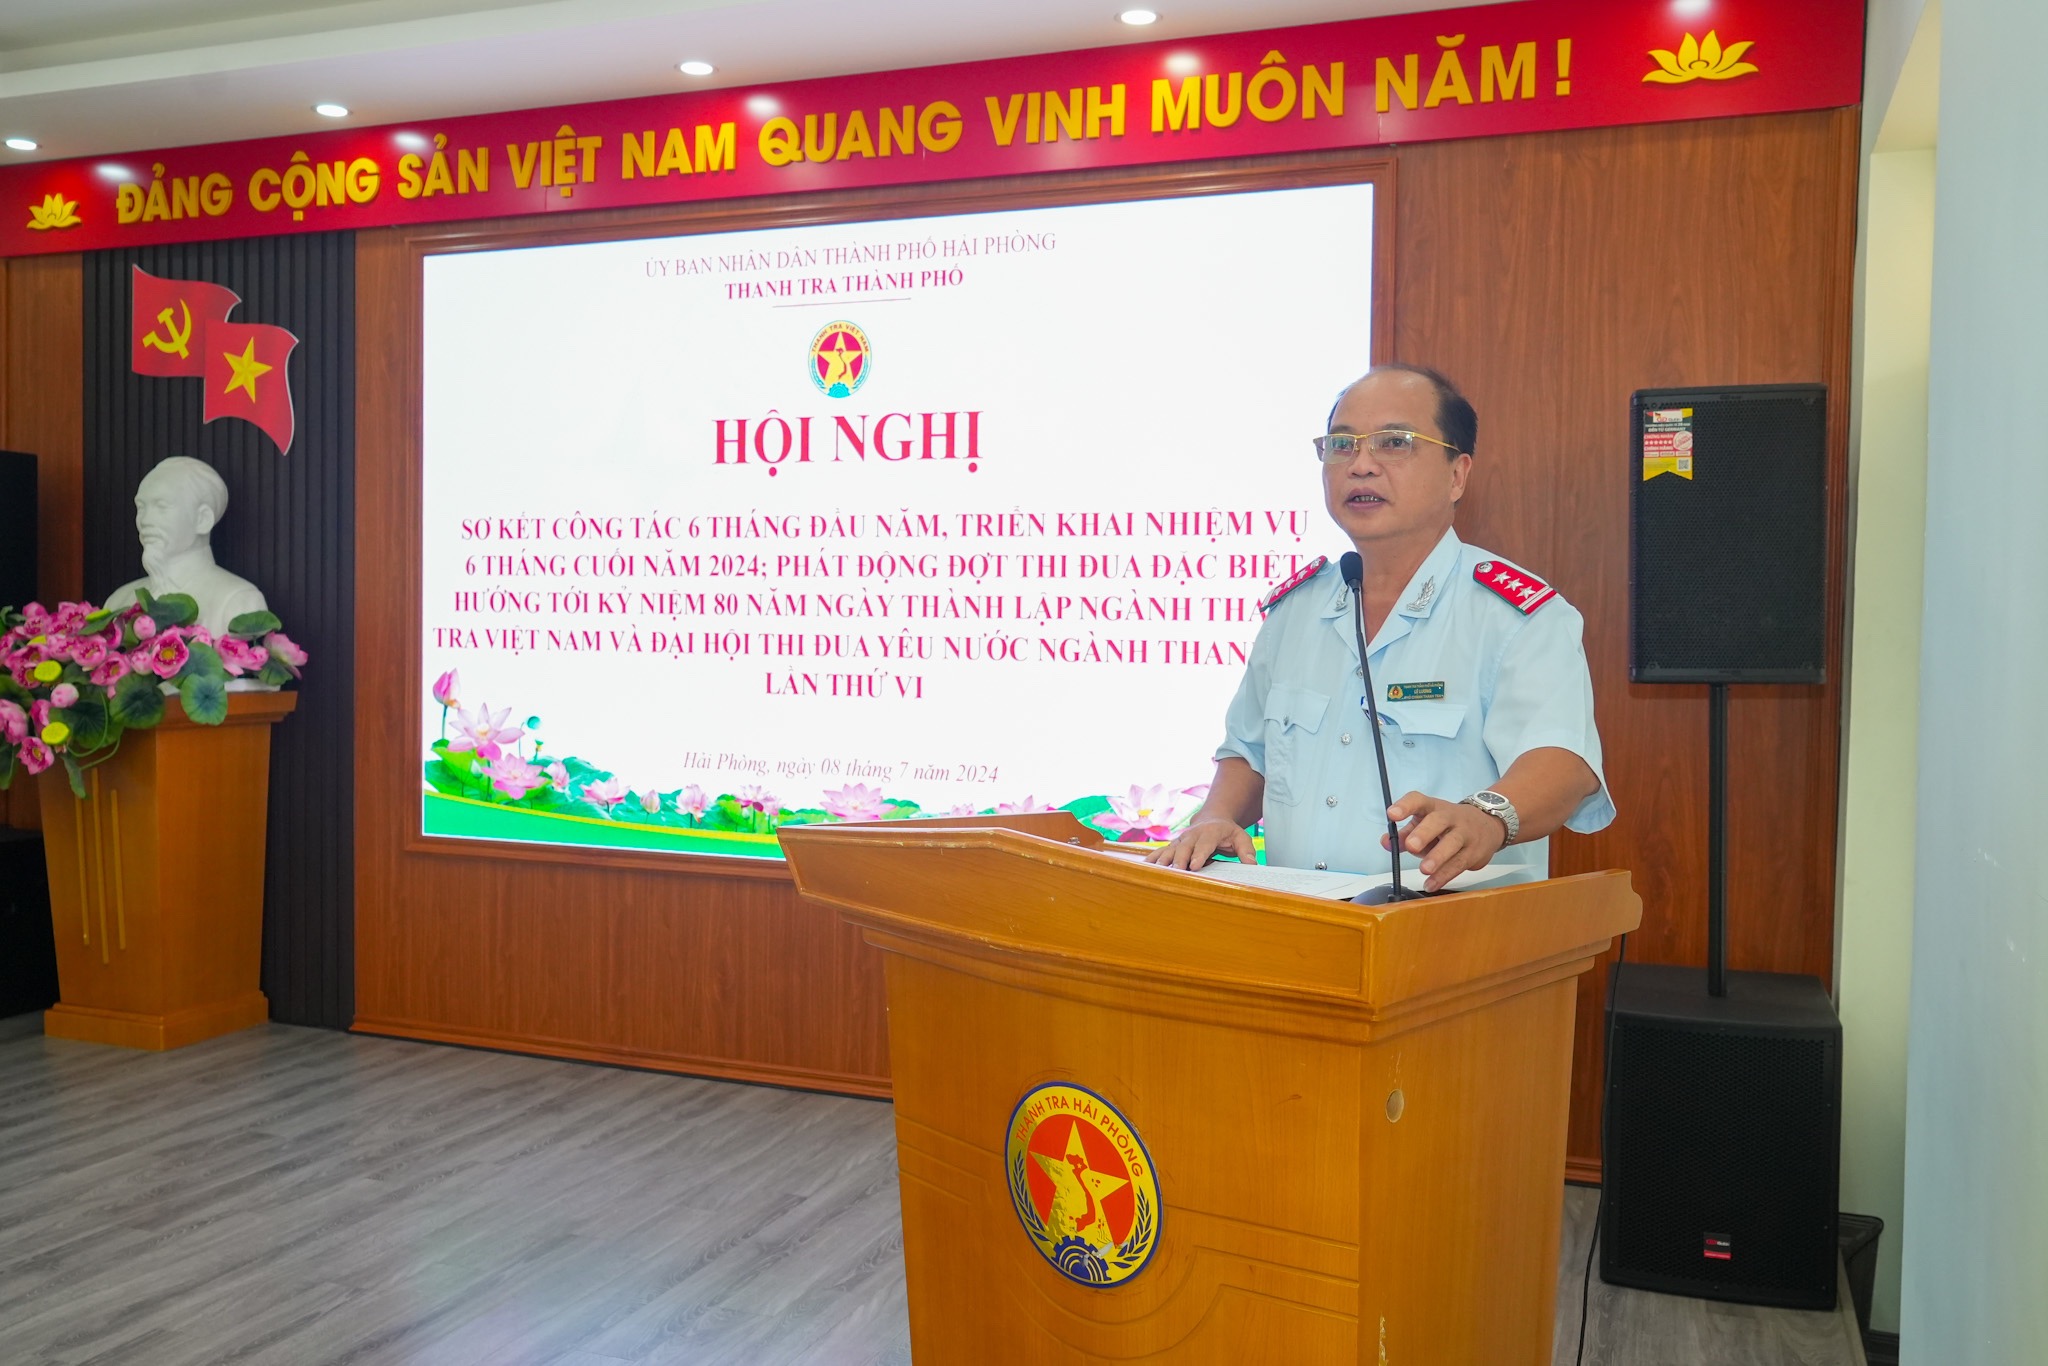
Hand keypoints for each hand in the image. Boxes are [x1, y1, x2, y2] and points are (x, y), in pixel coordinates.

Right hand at [1147, 818, 1256, 869]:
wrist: (1212, 819)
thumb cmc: (1228, 832)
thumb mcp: (1241, 837)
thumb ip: (1246, 850)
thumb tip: (1252, 864)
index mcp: (1210, 832)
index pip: (1204, 844)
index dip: (1199, 855)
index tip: (1194, 866)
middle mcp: (1193, 835)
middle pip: (1184, 848)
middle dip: (1178, 859)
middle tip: (1174, 872)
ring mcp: (1181, 840)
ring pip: (1170, 850)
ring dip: (1163, 861)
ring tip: (1156, 872)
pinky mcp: (1173, 845)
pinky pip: (1161, 852)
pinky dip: (1153, 859)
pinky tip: (1145, 868)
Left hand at [1381, 791, 1505, 891]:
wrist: (1488, 826)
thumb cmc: (1448, 825)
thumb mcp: (1425, 824)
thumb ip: (1404, 834)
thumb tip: (1386, 842)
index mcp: (1433, 807)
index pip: (1418, 800)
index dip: (1405, 806)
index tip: (1392, 814)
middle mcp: (1450, 817)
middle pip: (1438, 821)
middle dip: (1424, 833)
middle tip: (1412, 846)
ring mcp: (1464, 834)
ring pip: (1452, 843)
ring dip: (1437, 857)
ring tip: (1424, 869)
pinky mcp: (1474, 852)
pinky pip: (1459, 864)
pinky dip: (1444, 876)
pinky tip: (1431, 884)